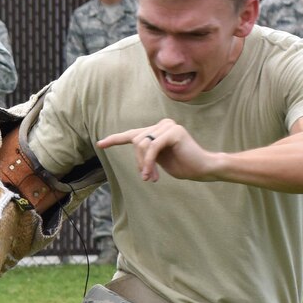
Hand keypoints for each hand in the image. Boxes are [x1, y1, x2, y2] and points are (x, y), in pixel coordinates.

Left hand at [99, 119, 218, 182]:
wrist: (202, 168)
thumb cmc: (182, 165)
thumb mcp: (158, 159)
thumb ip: (146, 152)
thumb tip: (137, 149)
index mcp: (157, 130)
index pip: (132, 134)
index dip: (115, 139)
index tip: (100, 144)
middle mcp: (162, 124)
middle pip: (136, 141)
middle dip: (138, 161)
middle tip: (147, 178)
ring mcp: (168, 126)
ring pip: (142, 144)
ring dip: (143, 164)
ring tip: (151, 178)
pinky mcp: (174, 132)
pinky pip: (152, 147)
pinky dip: (149, 162)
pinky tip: (152, 174)